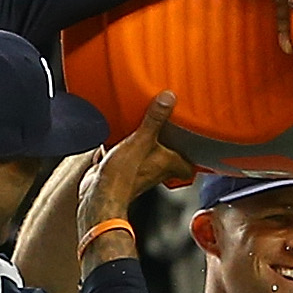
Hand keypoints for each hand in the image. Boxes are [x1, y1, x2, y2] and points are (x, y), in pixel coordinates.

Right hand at [76, 92, 193, 266]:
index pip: (189, 165)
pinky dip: (121, 145)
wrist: (98, 194)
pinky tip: (114, 133)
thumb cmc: (124, 176)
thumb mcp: (142, 140)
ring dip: (144, 142)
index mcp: (168, 164)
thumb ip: (155, 119)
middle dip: (167, 143)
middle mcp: (155, 170)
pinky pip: (123, 155)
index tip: (195, 142)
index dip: (192, 156)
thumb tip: (168, 98)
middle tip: (169, 126)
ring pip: (145, 154)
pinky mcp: (118, 170)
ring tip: (143, 123)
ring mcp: (137, 170)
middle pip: (167, 157)